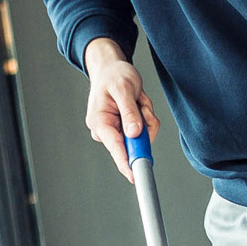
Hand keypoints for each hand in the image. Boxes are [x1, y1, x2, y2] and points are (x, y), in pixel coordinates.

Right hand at [84, 37, 157, 181]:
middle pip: (134, 143)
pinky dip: (146, 116)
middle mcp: (106, 131)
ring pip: (143, 136)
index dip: (127, 163)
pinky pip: (144, 130)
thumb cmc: (114, 75)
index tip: (135, 177)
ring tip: (137, 99)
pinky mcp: (125, 130)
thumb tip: (134, 134)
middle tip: (140, 103)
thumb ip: (129, 112)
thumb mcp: (124, 89)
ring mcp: (116, 131)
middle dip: (144, 123)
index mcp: (100, 122)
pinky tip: (138, 103)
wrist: (111, 68)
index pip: (116, 148)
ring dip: (146, 116)